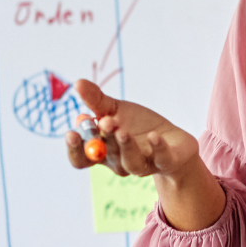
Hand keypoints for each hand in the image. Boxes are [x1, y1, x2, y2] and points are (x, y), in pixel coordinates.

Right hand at [63, 79, 224, 230]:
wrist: (173, 140)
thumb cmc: (139, 126)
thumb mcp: (116, 110)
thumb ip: (96, 100)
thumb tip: (77, 83)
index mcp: (103, 151)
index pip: (81, 158)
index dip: (75, 149)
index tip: (72, 133)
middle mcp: (119, 161)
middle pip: (105, 156)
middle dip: (103, 140)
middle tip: (103, 122)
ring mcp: (143, 164)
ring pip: (131, 162)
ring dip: (126, 146)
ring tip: (122, 130)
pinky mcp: (166, 162)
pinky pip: (161, 158)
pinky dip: (157, 147)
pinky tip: (154, 135)